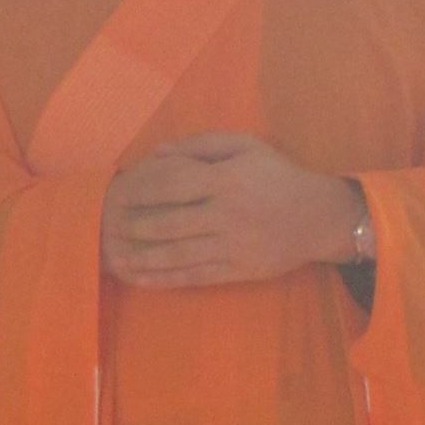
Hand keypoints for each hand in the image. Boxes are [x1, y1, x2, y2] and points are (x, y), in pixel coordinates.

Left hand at [101, 132, 360, 288]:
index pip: (174, 183)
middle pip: (170, 223)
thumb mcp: (245, 146)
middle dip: (134, 227)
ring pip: (178, 255)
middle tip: (106, 229)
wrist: (318, 217)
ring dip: (142, 258)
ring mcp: (232, 246)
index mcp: (227, 180)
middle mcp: (228, 214)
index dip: (142, 189)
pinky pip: (194, 276)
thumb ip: (200, 145)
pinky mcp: (237, 271)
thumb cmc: (276, 176)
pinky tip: (142, 278)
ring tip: (114, 257)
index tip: (117, 193)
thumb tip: (155, 154)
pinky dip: (164, 279)